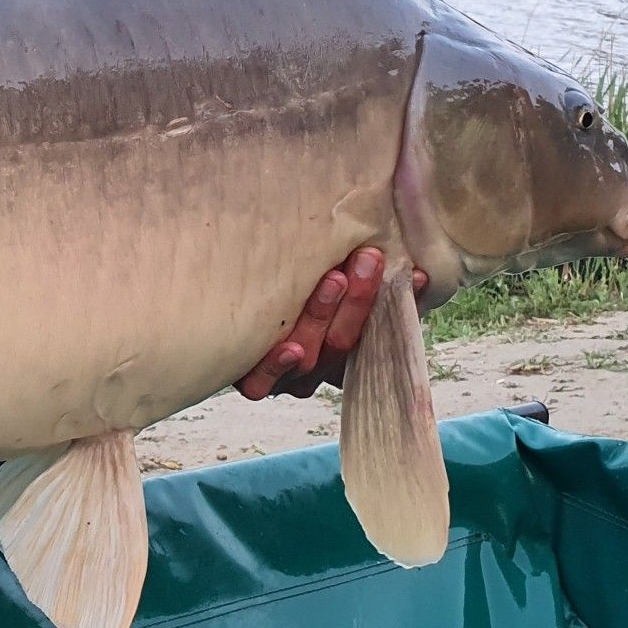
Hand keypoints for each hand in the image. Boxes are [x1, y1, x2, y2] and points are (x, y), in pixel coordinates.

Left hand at [234, 247, 429, 399]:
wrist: (217, 318)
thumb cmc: (285, 291)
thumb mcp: (327, 280)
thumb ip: (361, 273)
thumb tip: (407, 245)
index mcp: (344, 349)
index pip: (379, 332)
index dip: (397, 305)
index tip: (411, 274)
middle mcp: (318, 368)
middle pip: (345, 341)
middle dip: (359, 299)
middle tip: (367, 259)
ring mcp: (286, 377)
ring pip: (311, 356)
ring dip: (322, 316)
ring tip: (332, 279)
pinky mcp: (251, 381)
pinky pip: (264, 381)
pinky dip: (278, 364)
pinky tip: (290, 346)